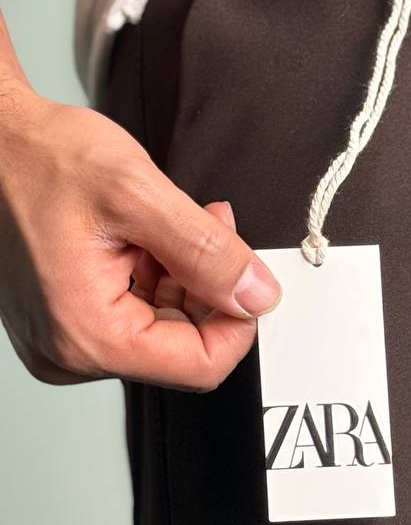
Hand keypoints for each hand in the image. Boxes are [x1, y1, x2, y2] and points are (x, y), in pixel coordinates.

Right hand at [0, 89, 281, 389]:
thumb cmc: (38, 159)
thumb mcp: (137, 193)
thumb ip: (207, 252)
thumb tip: (258, 295)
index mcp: (89, 336)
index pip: (201, 366)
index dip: (238, 322)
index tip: (248, 274)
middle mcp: (72, 354)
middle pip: (182, 350)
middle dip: (209, 290)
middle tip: (212, 225)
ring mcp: (65, 343)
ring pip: (163, 332)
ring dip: (183, 280)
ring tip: (167, 221)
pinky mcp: (66, 325)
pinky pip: (133, 318)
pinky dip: (155, 279)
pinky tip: (147, 237)